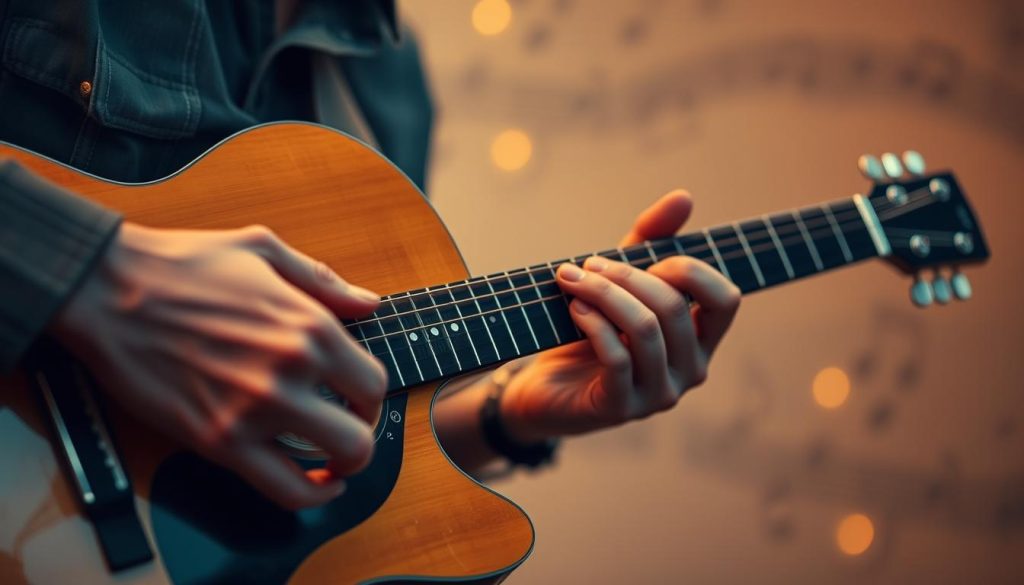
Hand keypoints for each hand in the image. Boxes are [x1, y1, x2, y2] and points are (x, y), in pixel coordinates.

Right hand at [50, 222, 386, 508]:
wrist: (107, 289)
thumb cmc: (182, 264)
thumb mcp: (264, 249)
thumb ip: (323, 280)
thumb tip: (367, 303)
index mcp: (310, 326)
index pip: (373, 382)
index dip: (371, 398)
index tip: (357, 399)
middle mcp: (292, 371)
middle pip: (362, 432)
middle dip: (363, 437)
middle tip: (345, 430)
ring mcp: (256, 410)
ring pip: (334, 463)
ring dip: (340, 467)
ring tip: (330, 461)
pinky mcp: (218, 440)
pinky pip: (285, 490)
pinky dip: (309, 495)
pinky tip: (312, 484)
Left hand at [500, 191, 740, 442]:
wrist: (543, 388)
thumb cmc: (588, 330)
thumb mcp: (619, 281)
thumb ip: (650, 241)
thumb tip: (684, 197)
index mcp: (700, 339)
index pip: (726, 300)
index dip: (692, 271)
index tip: (651, 258)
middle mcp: (691, 370)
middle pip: (673, 307)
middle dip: (626, 276)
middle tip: (587, 265)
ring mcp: (660, 394)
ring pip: (645, 330)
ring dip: (603, 295)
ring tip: (572, 280)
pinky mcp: (623, 409)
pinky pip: (617, 357)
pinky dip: (593, 324)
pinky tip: (573, 309)